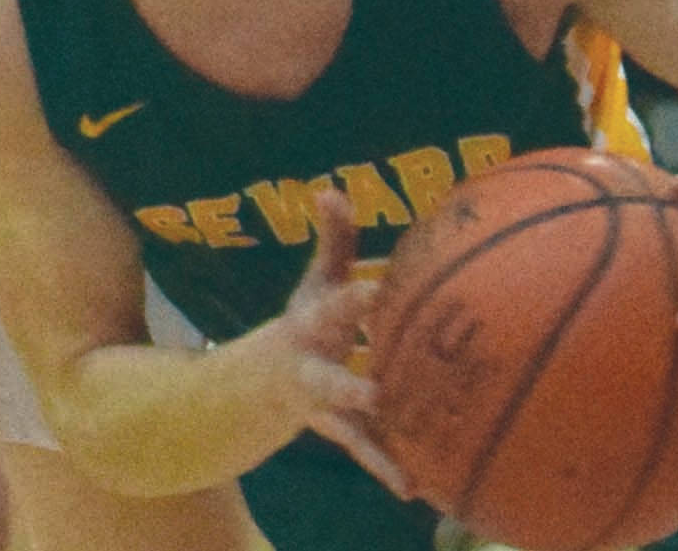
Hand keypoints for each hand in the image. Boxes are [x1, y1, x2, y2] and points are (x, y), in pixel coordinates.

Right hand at [273, 190, 409, 497]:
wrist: (260, 388)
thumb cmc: (307, 322)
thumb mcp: (314, 282)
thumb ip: (332, 239)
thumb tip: (330, 188)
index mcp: (313, 324)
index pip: (337, 305)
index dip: (354, 296)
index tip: (377, 286)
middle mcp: (314, 368)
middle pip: (330, 378)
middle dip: (349, 386)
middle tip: (375, 392)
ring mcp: (324, 407)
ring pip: (349, 429)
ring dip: (374, 445)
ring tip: (406, 474)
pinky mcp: (340, 432)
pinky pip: (365, 453)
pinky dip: (387, 470)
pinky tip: (417, 489)